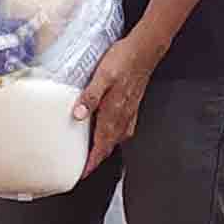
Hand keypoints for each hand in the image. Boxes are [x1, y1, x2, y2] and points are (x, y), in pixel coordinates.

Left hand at [74, 26, 166, 172]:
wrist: (145, 50)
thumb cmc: (124, 60)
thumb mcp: (102, 75)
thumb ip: (91, 96)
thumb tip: (79, 115)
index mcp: (114, 112)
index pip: (101, 145)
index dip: (91, 162)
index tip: (82, 173)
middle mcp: (122, 116)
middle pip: (108, 146)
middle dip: (96, 159)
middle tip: (84, 168)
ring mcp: (129, 112)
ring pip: (115, 138)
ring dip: (105, 148)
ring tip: (94, 154)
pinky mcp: (132, 106)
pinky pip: (122, 129)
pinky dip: (113, 137)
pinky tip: (110, 132)